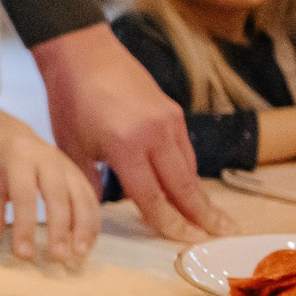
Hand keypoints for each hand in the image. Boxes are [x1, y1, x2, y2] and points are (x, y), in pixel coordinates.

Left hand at [0, 116, 100, 266]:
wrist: (11, 133)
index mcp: (19, 159)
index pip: (24, 195)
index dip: (25, 225)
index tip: (24, 254)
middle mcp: (48, 160)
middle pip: (58, 196)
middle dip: (60, 228)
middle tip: (57, 257)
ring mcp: (68, 166)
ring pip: (81, 197)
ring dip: (83, 228)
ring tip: (79, 256)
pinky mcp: (80, 174)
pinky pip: (91, 199)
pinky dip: (92, 223)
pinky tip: (87, 244)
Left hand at [35, 24, 228, 240]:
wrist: (83, 53)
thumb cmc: (70, 100)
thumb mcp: (72, 147)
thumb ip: (88, 182)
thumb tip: (96, 213)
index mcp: (126, 146)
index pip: (154, 197)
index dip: (170, 224)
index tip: (187, 242)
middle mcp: (154, 134)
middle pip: (184, 186)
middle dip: (204, 215)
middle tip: (225, 236)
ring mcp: (168, 121)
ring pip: (189, 168)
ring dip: (200, 195)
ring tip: (215, 219)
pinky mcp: (172, 110)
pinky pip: (185, 149)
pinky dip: (188, 170)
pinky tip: (190, 186)